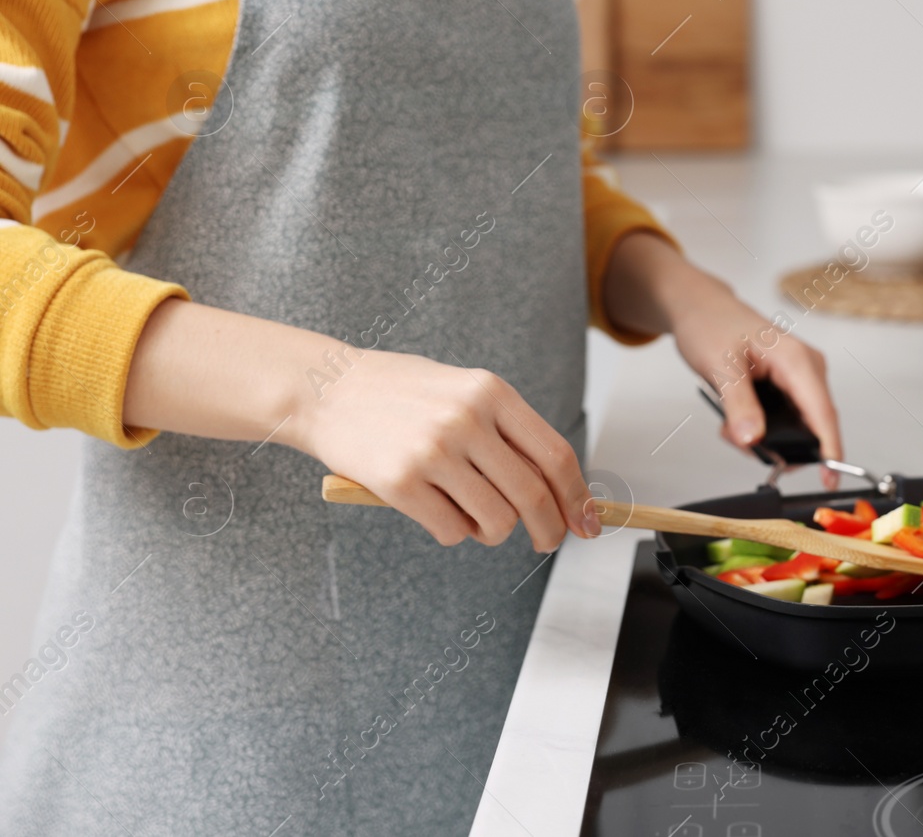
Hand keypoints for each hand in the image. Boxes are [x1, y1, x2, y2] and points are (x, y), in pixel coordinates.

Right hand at [125, 300, 595, 548]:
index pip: (555, 455)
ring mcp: (433, 451)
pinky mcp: (400, 481)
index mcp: (492, 393)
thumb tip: (561, 488)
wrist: (325, 388)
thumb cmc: (402, 394)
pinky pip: (452, 531)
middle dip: (549, 529)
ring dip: (493, 532)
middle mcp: (467, 420)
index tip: (587, 522)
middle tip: (546, 542)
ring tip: (472, 514)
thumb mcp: (464, 391)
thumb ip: (509, 432)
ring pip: (495, 521)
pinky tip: (435, 510)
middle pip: (532, 495)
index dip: (577, 495)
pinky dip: (453, 533)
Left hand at [602, 233, 842, 483]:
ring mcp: (802, 375)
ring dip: (768, 437)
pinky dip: (764, 427)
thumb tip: (753, 440)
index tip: (829, 481)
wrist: (700, 307)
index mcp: (797, 359)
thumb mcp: (720, 368)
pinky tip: (737, 420)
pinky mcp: (791, 382)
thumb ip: (738, 405)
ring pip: (799, 424)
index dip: (829, 450)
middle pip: (813, 424)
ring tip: (731, 427)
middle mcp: (807, 367)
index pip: (823, 413)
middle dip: (781, 445)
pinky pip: (789, 416)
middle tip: (738, 441)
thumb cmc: (710, 325)